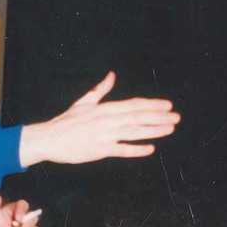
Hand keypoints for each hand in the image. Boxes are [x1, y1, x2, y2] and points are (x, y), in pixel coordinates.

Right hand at [18, 71, 179, 167]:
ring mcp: (105, 136)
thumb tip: (111, 75)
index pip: (134, 104)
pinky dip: (136, 149)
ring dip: (154, 130)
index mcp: (105, 108)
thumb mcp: (84, 102)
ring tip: (170, 129)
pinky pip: (122, 150)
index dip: (152, 104)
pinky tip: (150, 149)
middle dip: (159, 117)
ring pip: (135, 132)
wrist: (49, 139)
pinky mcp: (101, 150)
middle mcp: (108, 121)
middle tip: (176, 117)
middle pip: (138, 117)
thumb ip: (100, 90)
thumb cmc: (66, 121)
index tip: (167, 105)